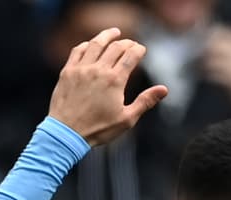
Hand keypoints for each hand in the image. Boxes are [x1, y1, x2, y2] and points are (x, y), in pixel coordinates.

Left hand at [48, 27, 166, 146]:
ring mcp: (81, 69)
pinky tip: (91, 45)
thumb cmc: (97, 130)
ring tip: (114, 33)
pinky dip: (86, 45)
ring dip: (107, 36)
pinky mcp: (67, 72)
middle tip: (130, 44)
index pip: (131, 55)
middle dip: (127, 43)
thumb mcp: (126, 120)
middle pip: (116, 47)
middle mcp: (98, 70)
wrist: (66, 134)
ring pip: (96, 44)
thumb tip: (164, 89)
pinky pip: (77, 51)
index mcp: (115, 80)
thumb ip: (145, 102)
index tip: (141, 50)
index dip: (139, 49)